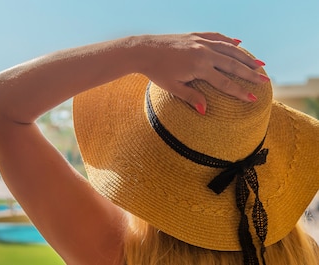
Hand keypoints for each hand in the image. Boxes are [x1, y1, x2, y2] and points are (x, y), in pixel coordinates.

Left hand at [134, 32, 268, 113]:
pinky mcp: (195, 35)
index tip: (253, 98)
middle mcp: (204, 52)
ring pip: (229, 49)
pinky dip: (229, 41)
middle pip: (233, 64)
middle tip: (266, 80)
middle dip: (250, 73)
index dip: (240, 91)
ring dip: (245, 57)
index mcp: (199, 67)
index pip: (225, 82)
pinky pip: (217, 37)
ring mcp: (200, 42)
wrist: (143, 50)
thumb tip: (205, 111)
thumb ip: (190, 97)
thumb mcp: (172, 87)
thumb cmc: (156, 72)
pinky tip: (239, 44)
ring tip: (260, 64)